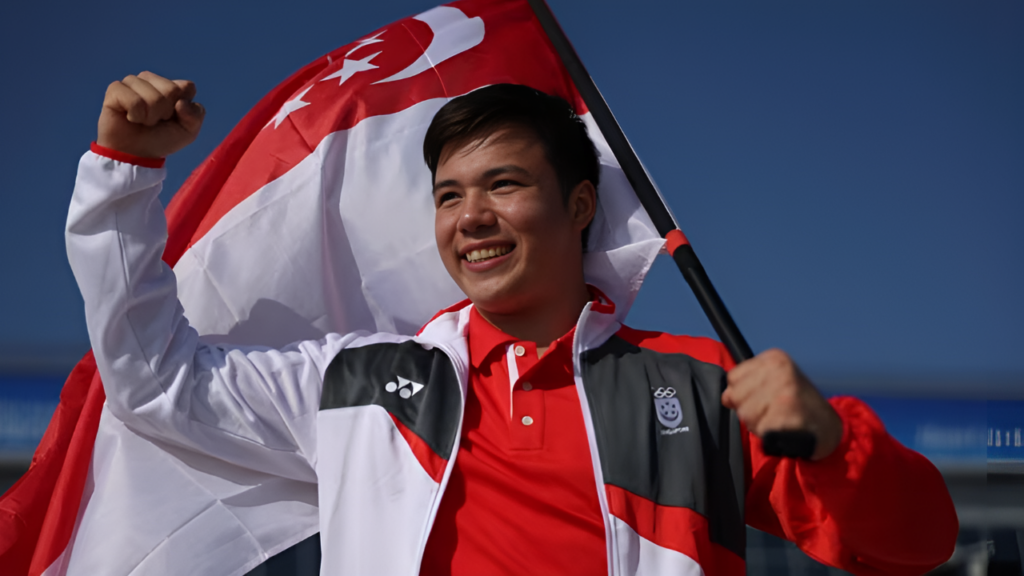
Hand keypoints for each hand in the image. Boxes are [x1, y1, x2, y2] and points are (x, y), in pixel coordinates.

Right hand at [97, 71, 204, 158]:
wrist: (136, 154)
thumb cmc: (161, 140)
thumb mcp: (188, 131)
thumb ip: (195, 115)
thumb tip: (181, 103)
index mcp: (172, 86)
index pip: (187, 87)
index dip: (183, 108)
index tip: (173, 118)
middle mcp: (152, 80)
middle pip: (171, 90)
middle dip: (166, 112)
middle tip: (155, 121)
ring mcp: (133, 82)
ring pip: (152, 96)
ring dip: (150, 116)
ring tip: (142, 120)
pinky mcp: (116, 89)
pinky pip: (133, 100)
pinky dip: (135, 115)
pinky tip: (130, 118)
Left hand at [721, 348, 842, 459]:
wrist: (828, 427)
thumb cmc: (797, 404)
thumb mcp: (773, 382)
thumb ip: (746, 384)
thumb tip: (726, 397)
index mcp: (774, 358)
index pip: (733, 376)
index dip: (744, 393)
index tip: (765, 396)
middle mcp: (779, 371)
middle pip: (736, 395)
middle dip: (749, 409)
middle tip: (773, 411)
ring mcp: (784, 392)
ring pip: (745, 414)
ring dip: (757, 424)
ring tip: (778, 419)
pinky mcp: (786, 414)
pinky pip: (758, 429)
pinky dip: (767, 435)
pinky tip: (783, 429)